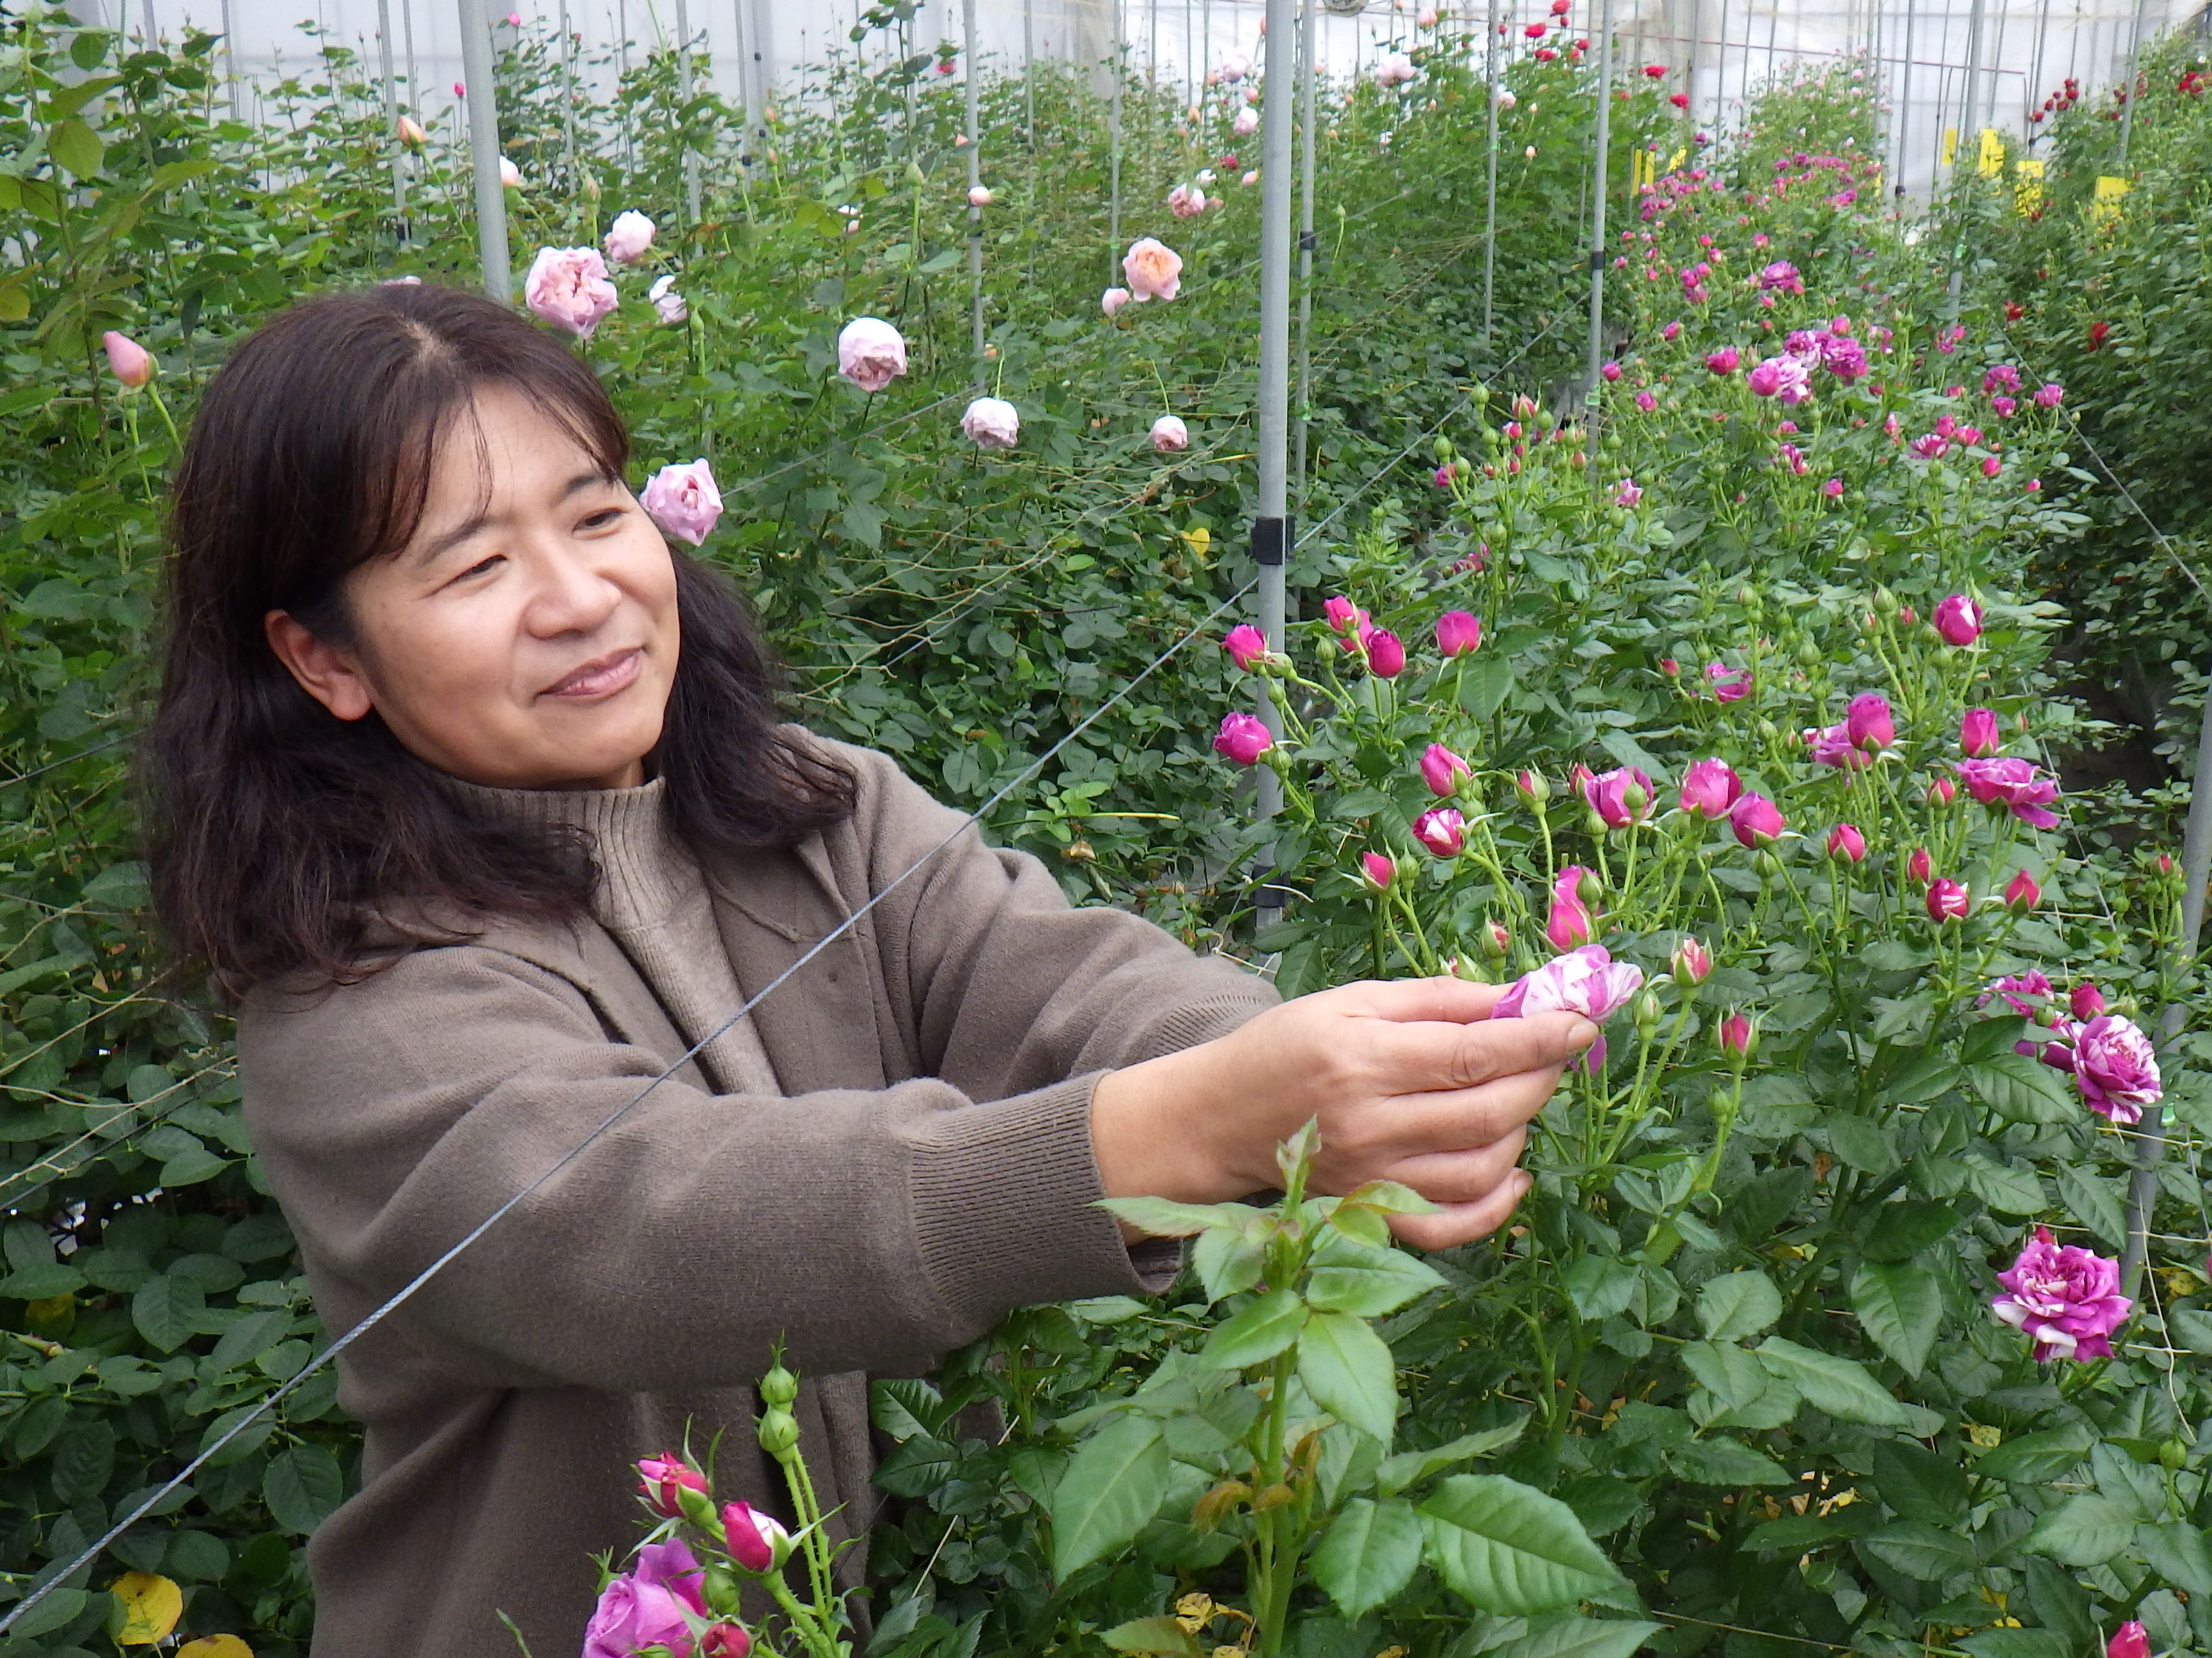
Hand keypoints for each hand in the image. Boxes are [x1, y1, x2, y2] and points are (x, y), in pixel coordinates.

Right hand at [1091, 977, 1594, 1249]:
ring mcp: (1373, 1178)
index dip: (1539, 1038)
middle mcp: (1371, 1124)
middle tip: (1556, 1050)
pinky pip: (1453, 1225)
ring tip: (1517, 1095)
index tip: (1582, 1019)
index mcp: (1363, 1059)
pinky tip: (1512, 1171)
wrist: (1219, 1119)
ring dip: (1521, 1128)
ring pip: (1482, 1166)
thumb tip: (1516, 998)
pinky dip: (1497, 1204)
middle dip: (1541, 1077)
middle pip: (1489, 1111)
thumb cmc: (1287, 1047)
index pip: (1474, 1053)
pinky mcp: (1372, 1214)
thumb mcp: (1351, 1002)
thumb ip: (1435, 1000)